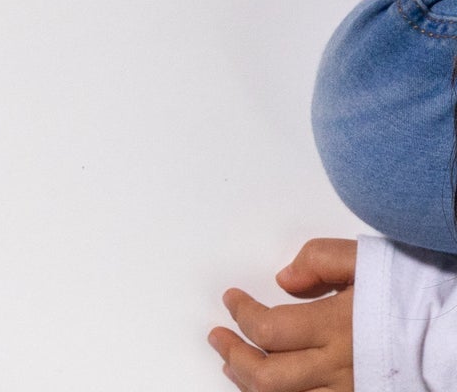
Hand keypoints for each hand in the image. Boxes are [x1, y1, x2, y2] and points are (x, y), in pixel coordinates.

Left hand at [209, 238, 355, 390]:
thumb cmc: (418, 295)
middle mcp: (340, 368)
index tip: (231, 300)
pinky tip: (271, 391)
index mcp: (335, 327)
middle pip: (267, 376)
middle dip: (233, 356)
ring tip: (235, 368)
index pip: (266, 329)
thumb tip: (284, 279)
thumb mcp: (366, 259)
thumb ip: (318, 259)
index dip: (240, 315)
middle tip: (217, 338)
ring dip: (252, 386)